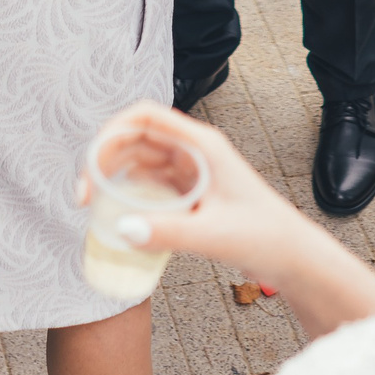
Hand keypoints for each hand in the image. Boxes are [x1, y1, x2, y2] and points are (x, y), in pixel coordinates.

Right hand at [81, 103, 318, 278]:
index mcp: (202, 145)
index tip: (91, 164)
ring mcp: (191, 172)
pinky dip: (130, 196)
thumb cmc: (264, 237)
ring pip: (140, 163)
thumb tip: (123, 229)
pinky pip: (151, 186)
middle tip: (83, 197)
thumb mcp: (213, 235)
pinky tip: (118, 218)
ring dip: (114, 178)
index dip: (111, 131)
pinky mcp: (190, 194)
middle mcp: (194, 152)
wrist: (291, 257)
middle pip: (135, 139)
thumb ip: (168, 232)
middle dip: (104, 160)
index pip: (145, 117)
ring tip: (93, 207)